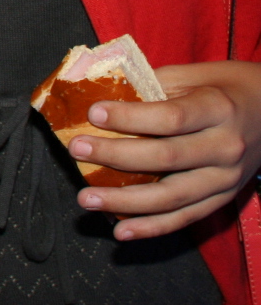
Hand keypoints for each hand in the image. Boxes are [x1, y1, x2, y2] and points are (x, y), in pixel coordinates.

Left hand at [71, 60, 260, 239]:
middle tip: (77, 150)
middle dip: (116, 155)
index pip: (171, 118)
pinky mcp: (223, 199)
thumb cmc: (224, 88)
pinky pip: (185, 218)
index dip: (130, 117)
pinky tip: (120, 230)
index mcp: (218, 109)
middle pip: (166, 158)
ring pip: (172, 197)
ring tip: (87, 198)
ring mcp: (227, 179)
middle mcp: (226, 147)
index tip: (92, 113)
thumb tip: (97, 91)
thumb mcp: (194, 75)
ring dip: (125, 201)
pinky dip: (152, 227)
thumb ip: (151, 85)